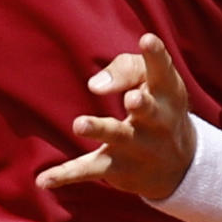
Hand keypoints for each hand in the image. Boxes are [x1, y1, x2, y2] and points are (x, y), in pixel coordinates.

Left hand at [36, 33, 196, 199]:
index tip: (147, 40)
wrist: (179, 165)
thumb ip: (126, 70)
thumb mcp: (153, 81)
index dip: (155, 56)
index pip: (162, 72)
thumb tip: (94, 85)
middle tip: (131, 99)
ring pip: (118, 137)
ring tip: (80, 124)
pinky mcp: (117, 168)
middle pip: (149, 110)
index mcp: (167, 92)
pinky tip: (42, 180)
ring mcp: (138, 146)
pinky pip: (90, 170)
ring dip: (100, 130)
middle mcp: (157, 121)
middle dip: (142, 105)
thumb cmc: (158, 104)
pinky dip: (66, 175)